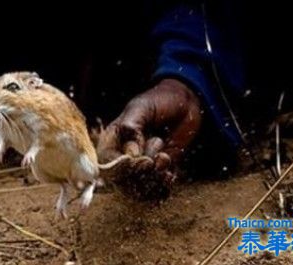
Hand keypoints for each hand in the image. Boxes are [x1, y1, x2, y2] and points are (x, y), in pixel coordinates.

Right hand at [98, 78, 201, 199]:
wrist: (186, 104)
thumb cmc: (159, 102)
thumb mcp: (141, 108)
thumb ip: (132, 128)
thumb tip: (130, 153)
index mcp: (112, 141)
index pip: (106, 165)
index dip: (122, 169)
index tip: (143, 160)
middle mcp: (122, 157)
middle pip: (121, 181)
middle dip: (141, 174)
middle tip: (157, 158)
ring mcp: (140, 167)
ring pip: (138, 189)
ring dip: (154, 179)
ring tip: (165, 158)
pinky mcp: (157, 173)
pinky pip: (155, 191)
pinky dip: (163, 187)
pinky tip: (171, 173)